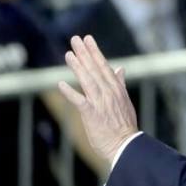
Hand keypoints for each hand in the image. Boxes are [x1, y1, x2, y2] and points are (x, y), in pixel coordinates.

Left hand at [58, 35, 138, 164]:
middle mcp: (109, 93)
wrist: (125, 146)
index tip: (88, 39)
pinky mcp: (92, 115)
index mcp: (116, 89)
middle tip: (75, 39)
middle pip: (94, 69)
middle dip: (85, 53)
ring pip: (87, 81)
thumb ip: (120, 84)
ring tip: (69, 54)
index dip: (95, 52)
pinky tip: (60, 84)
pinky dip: (70, 93)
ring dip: (77, 67)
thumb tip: (120, 68)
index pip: (104, 66)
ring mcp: (100, 103)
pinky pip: (79, 101)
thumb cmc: (124, 126)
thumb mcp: (125, 102)